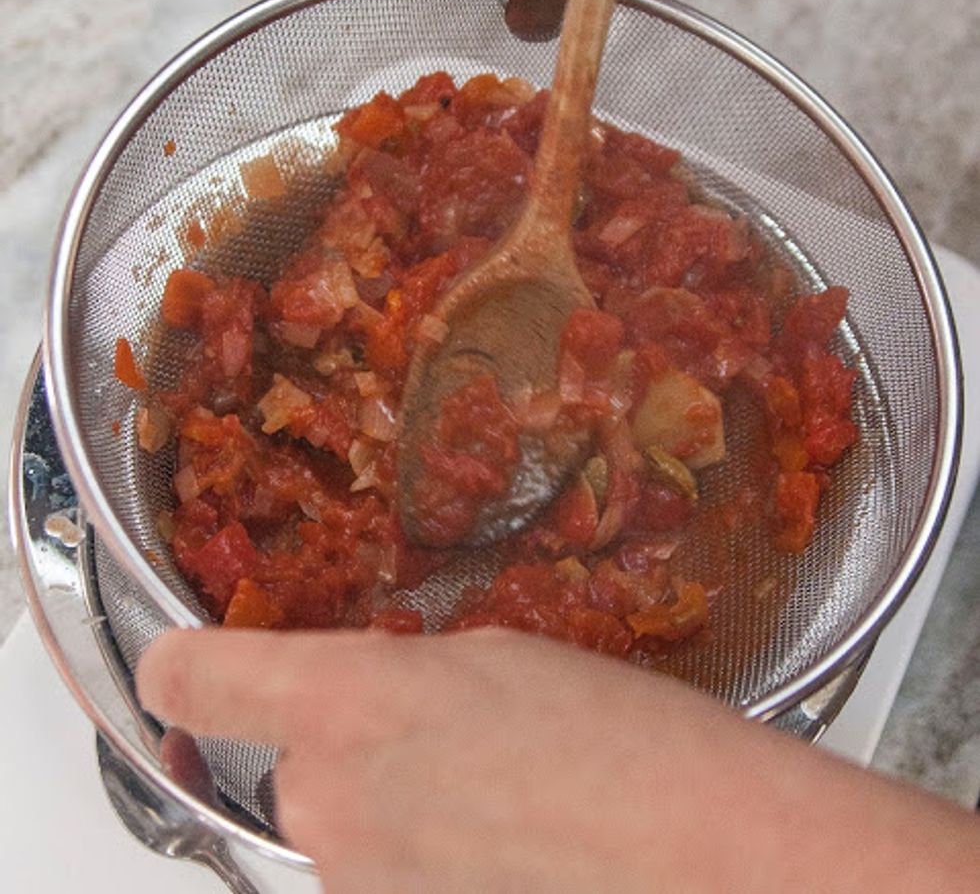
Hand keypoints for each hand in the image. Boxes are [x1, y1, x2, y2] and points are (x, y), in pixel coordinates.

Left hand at [138, 626, 978, 892]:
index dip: (178, 665)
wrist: (699, 854)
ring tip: (492, 786)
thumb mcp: (493, 656)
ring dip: (386, 799)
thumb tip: (369, 694)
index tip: (185, 665)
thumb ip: (396, 676)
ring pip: (334, 821)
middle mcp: (324, 801)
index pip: (193, 677)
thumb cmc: (618, 735)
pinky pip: (377, 871)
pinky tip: (500, 835)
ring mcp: (353, 882)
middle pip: (284, 759)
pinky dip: (418, 851)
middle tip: (436, 729)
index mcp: (343, 699)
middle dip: (338, 741)